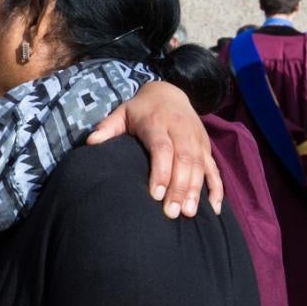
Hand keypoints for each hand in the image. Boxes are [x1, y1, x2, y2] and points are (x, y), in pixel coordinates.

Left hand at [87, 81, 222, 217]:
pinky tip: (214, 208)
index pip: (162, 148)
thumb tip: (90, 142)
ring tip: (189, 213)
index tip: (155, 195)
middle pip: (183, 159)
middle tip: (172, 212)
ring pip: (200, 165)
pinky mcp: (206, 146)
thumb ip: (107, 127)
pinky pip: (214, 168)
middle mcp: (180, 129)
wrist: (169, 92)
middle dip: (179, 187)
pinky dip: (216, 188)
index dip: (161, 171)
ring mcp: (196, 138)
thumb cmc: (140, 109)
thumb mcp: (122, 112)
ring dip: (196, 190)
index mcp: (157, 122)